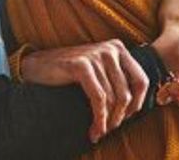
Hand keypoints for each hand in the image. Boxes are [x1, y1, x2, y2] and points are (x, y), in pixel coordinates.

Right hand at [21, 39, 148, 142]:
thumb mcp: (99, 71)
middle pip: (126, 93)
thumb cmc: (70, 72)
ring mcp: (95, 55)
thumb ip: (118, 80)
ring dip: (107, 121)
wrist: (37, 66)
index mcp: (118, 48)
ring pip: (112, 98)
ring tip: (99, 131)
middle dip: (120, 116)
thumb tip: (136, 107)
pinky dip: (99, 117)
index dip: (138, 104)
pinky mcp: (81, 65)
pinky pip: (98, 99)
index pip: (141, 80)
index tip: (127, 117)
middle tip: (110, 129)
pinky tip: (94, 128)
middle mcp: (109, 48)